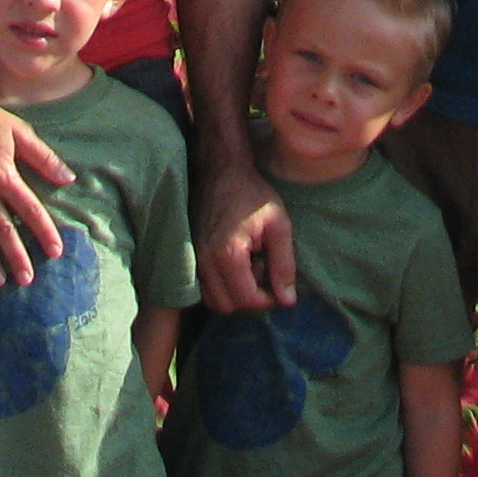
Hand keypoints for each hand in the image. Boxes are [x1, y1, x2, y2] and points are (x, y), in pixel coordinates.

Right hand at [193, 153, 298, 312]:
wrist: (222, 171)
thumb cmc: (253, 195)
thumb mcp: (279, 226)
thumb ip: (284, 265)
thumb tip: (288, 301)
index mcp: (228, 253)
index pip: (246, 299)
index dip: (267, 299)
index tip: (278, 283)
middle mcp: (204, 261)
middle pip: (227, 306)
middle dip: (250, 297)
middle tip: (263, 270)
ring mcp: (193, 259)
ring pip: (213, 300)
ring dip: (234, 293)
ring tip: (249, 267)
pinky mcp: (189, 256)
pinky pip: (203, 288)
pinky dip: (221, 287)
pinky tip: (235, 265)